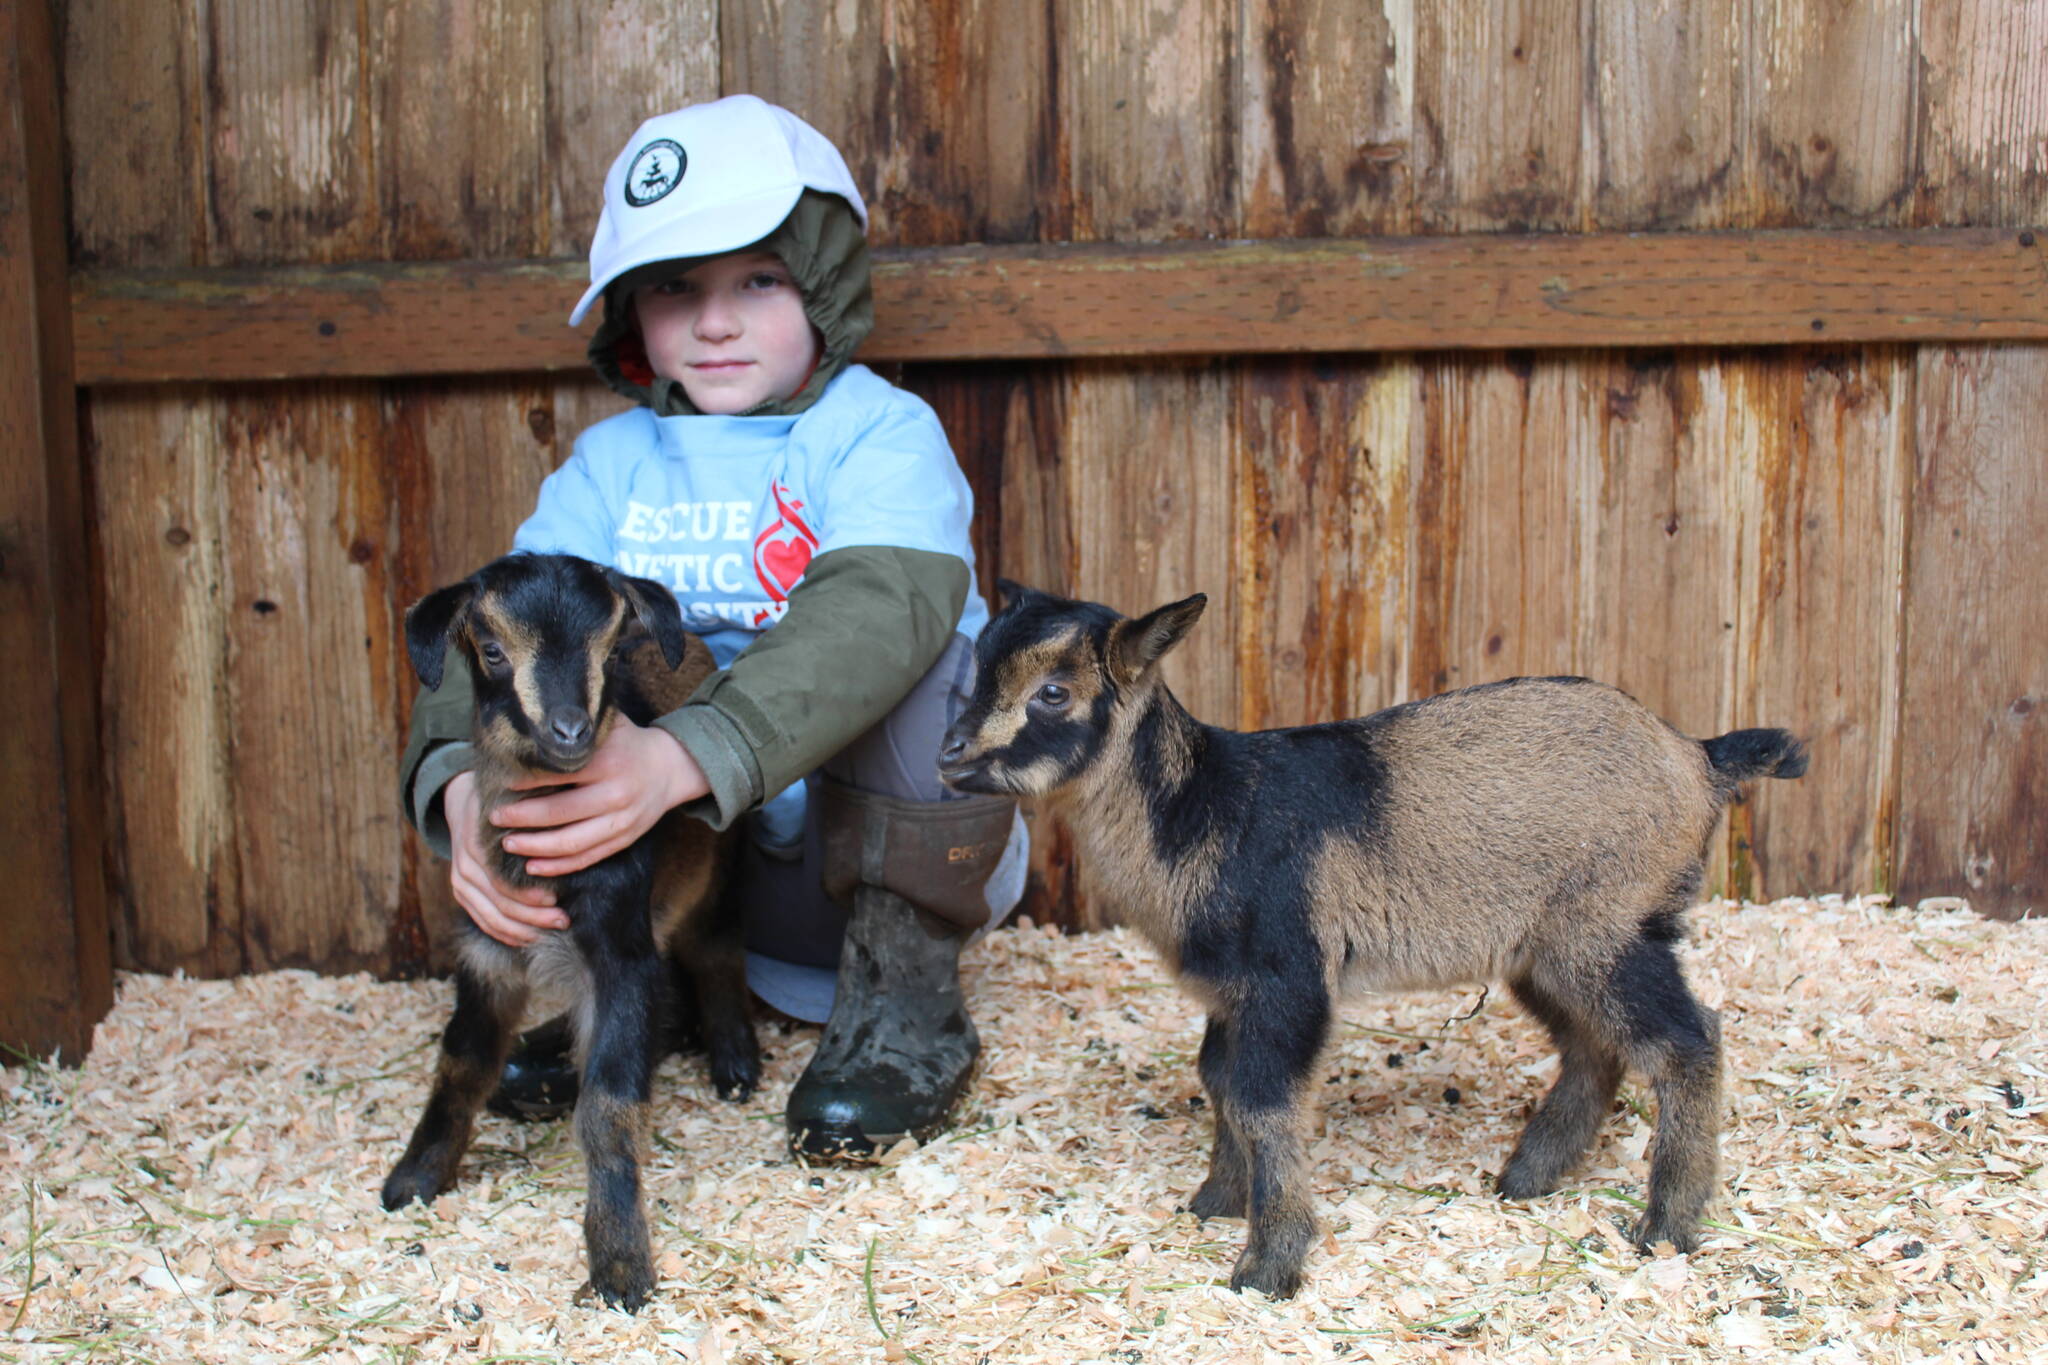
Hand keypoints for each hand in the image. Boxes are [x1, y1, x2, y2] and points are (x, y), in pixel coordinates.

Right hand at [445, 769, 567, 946]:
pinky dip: (505, 933)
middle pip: (499, 903)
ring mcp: (459, 881)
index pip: (502, 881)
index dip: (529, 895)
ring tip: (551, 933)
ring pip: (490, 917)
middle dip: (533, 917)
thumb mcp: (515, 801)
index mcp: (477, 844)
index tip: (557, 900)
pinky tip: (528, 939)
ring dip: (522, 930)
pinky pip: (482, 920)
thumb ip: (535, 817)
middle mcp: (464, 865)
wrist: (461, 802)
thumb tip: (569, 825)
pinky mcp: (460, 892)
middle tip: (563, 921)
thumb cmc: (501, 802)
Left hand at [494, 721, 708, 877]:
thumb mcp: (606, 724)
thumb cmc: (627, 742)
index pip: (558, 775)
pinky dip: (558, 866)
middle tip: (494, 816)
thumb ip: (574, 724)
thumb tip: (528, 722)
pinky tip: (533, 865)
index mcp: (609, 761)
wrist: (670, 767)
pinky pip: (587, 858)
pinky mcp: (624, 839)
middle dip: (521, 817)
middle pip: (559, 812)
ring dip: (535, 847)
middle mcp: (617, 793)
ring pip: (571, 843)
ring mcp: (622, 820)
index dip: (525, 782)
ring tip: (508, 843)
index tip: (501, 784)